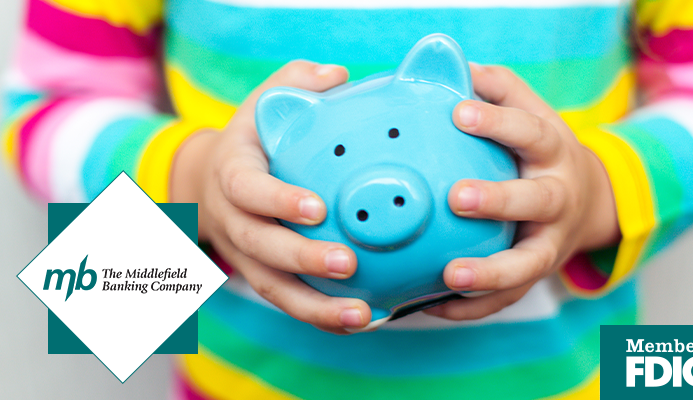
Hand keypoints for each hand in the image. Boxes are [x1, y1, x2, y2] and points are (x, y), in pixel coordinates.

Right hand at [171, 61, 371, 333]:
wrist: (212, 181)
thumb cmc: (254, 137)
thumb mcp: (266, 101)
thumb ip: (298, 82)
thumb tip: (339, 77)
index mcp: (232, 173)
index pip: (246, 189)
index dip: (276, 201)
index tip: (315, 208)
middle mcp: (233, 219)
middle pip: (259, 247)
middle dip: (302, 259)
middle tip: (348, 264)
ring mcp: (245, 255)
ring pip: (273, 288)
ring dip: (316, 306)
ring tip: (363, 315)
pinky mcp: (264, 277)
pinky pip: (290, 301)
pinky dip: (323, 316)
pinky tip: (366, 320)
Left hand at [424, 64, 620, 319]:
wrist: (590, 199)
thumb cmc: (539, 151)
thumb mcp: (530, 112)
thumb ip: (496, 89)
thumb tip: (453, 67)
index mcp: (552, 150)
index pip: (529, 131)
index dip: (497, 123)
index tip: (458, 112)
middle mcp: (557, 196)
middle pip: (537, 200)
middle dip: (499, 200)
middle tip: (457, 197)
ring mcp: (551, 241)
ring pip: (529, 263)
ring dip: (491, 272)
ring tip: (451, 274)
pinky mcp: (537, 274)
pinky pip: (508, 298)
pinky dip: (474, 306)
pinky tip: (434, 304)